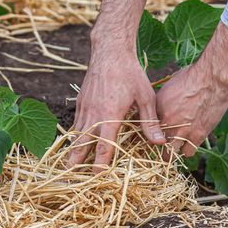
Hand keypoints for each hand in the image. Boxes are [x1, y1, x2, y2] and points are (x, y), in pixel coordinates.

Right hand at [68, 0, 165, 169]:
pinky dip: (75, 134)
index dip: (100, 163)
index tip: (97, 176)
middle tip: (70, 175)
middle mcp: (94, 114)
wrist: (109, 51)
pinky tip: (75, 140)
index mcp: (110, 115)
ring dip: (73, 149)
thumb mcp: (145, 97)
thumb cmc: (130, 73)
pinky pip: (76, 122)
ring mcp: (85, 107)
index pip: (104, 145)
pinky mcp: (81, 101)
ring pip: (77, 133)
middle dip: (76, 160)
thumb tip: (159, 143)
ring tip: (69, 164)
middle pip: (82, 142)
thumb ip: (150, 122)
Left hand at [156, 22, 227, 155]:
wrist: (212, 78)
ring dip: (170, 152)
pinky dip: (186, 151)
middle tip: (159, 145)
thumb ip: (161, 101)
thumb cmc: (191, 77)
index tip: (148, 134)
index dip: (145, 132)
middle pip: (153, 144)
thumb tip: (159, 107)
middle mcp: (166, 122)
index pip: (143, 127)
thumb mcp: (168, 86)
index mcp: (155, 109)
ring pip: (169, 153)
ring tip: (172, 149)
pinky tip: (187, 145)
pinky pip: (187, 153)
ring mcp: (181, 131)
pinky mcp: (197, 136)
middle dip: (155, 145)